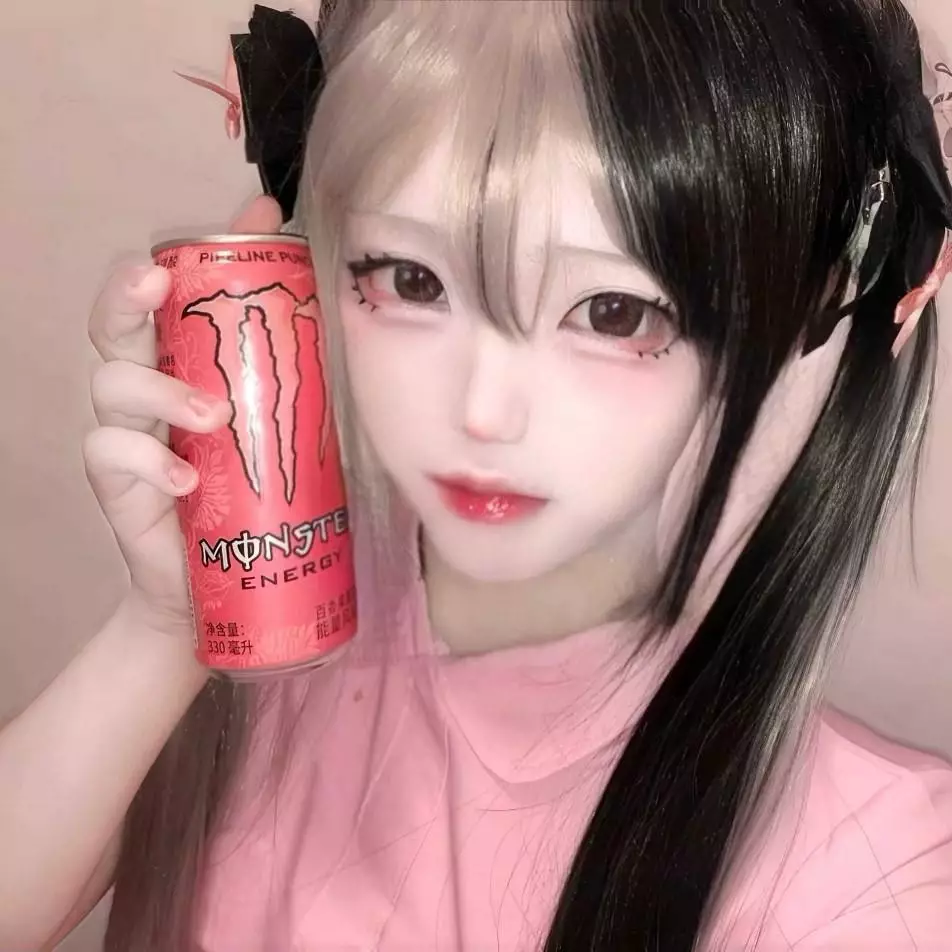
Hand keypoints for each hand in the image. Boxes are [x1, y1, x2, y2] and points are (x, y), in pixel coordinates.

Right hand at [84, 196, 282, 629]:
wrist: (222, 586)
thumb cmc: (259, 499)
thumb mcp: (290, 433)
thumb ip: (303, 381)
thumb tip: (357, 323)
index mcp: (190, 366)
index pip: (185, 295)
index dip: (212, 247)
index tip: (259, 210)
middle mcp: (150, 390)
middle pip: (116, 321)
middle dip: (129, 290)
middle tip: (158, 283)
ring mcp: (129, 436)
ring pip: (109, 380)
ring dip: (160, 390)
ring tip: (212, 418)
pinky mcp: (117, 486)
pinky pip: (108, 452)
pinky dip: (148, 461)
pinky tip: (187, 481)